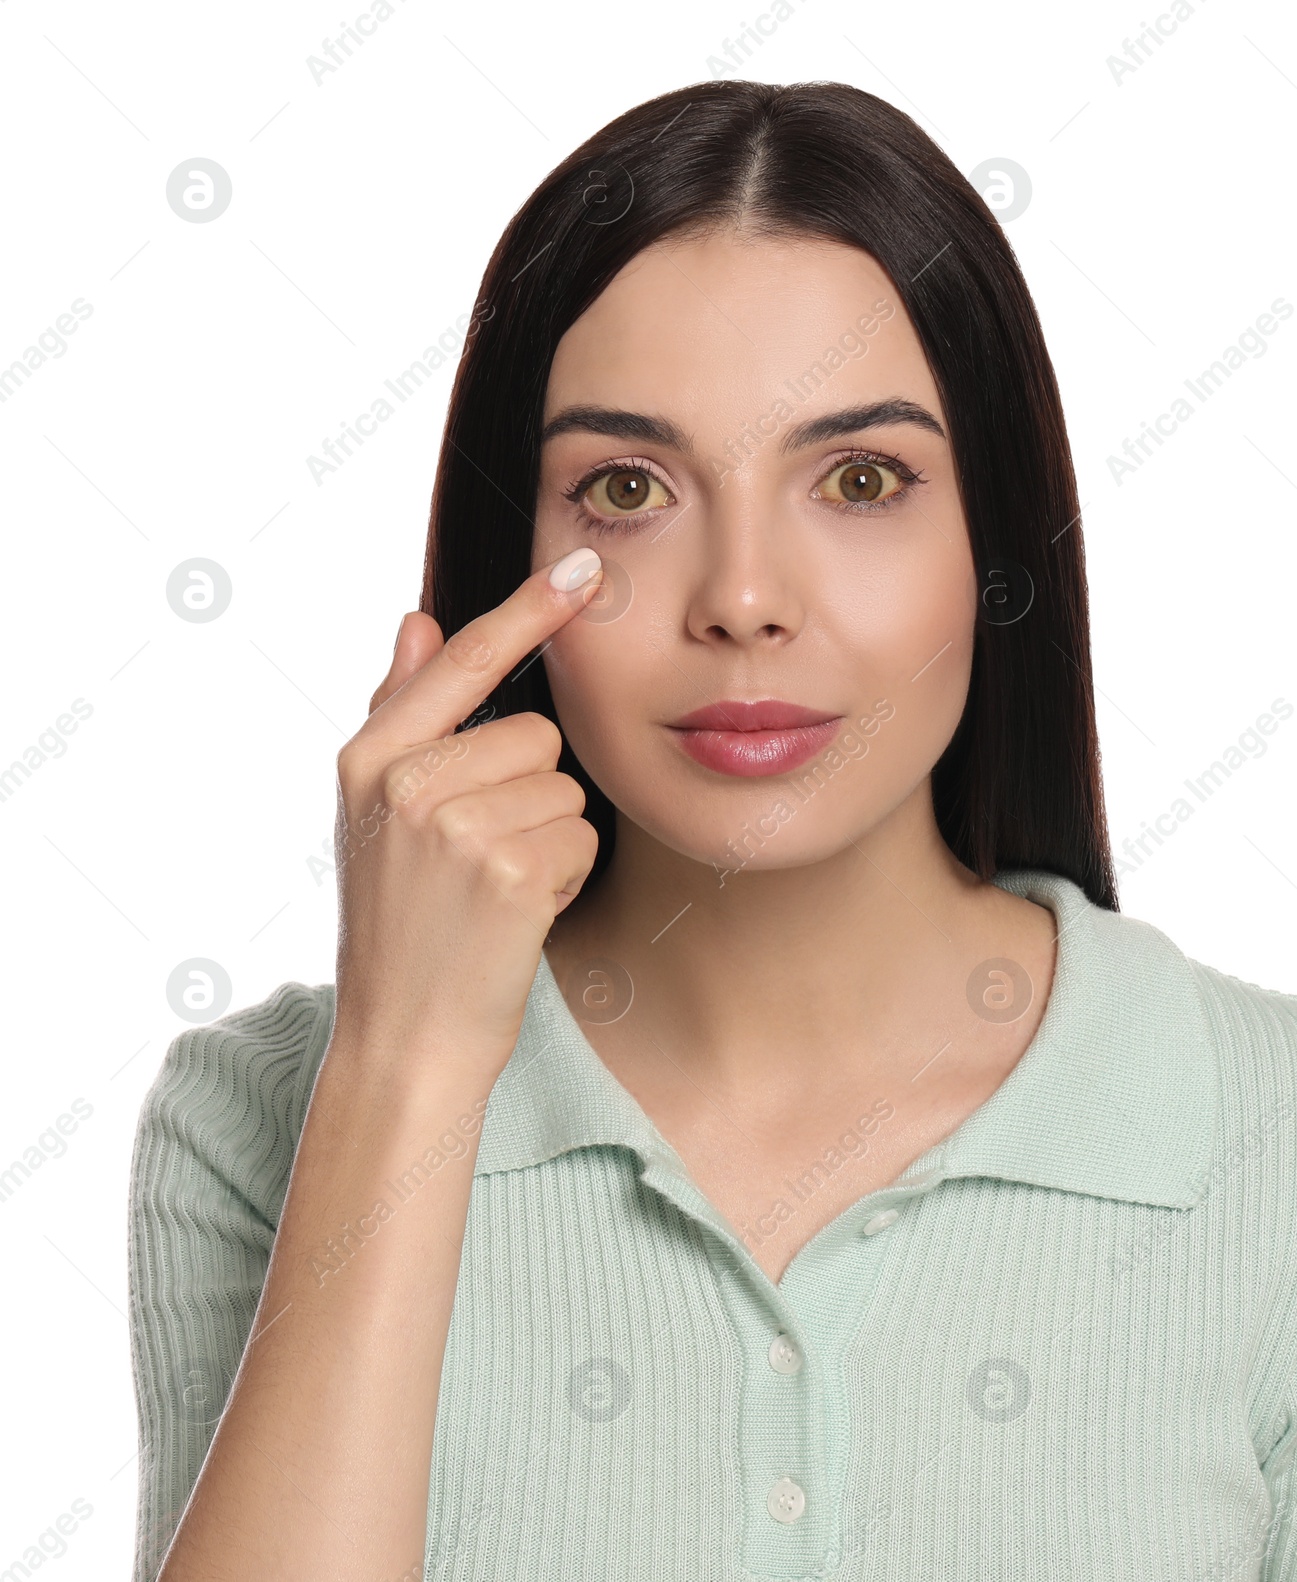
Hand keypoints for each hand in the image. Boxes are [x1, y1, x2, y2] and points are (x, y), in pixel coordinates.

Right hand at [329, 548, 605, 1078]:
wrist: (406, 1037)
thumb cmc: (401, 924)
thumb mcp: (373, 815)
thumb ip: (400, 713)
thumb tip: (415, 618)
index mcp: (369, 759)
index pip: (463, 660)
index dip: (528, 610)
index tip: (584, 567)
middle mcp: (406, 782)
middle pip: (537, 734)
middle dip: (529, 792)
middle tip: (481, 859)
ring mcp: (456, 825)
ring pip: (565, 787)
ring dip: (551, 837)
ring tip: (496, 888)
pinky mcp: (511, 869)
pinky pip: (582, 835)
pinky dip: (567, 875)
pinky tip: (520, 912)